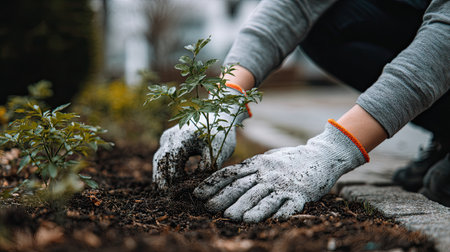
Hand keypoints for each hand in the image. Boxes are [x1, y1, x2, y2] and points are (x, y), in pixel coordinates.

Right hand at [153, 87, 249, 189]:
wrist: (218, 112)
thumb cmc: (221, 131)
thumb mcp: (218, 150)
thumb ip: (208, 167)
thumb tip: (197, 185)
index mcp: (182, 138)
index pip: (172, 163)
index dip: (174, 180)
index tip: (180, 194)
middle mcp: (171, 136)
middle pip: (160, 162)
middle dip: (162, 181)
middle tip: (167, 198)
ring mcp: (168, 136)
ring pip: (158, 159)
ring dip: (161, 176)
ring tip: (165, 194)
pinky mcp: (169, 139)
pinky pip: (162, 156)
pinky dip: (164, 169)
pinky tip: (169, 183)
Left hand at [194, 119, 368, 222]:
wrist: (321, 156)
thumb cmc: (290, 160)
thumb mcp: (268, 158)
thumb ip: (251, 167)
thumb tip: (228, 178)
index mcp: (259, 163)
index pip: (232, 174)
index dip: (213, 184)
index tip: (198, 194)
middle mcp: (269, 173)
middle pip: (245, 187)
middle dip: (226, 199)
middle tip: (210, 209)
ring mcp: (285, 184)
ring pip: (265, 198)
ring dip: (250, 208)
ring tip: (235, 218)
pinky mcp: (301, 194)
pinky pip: (290, 205)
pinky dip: (282, 212)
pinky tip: (273, 220)